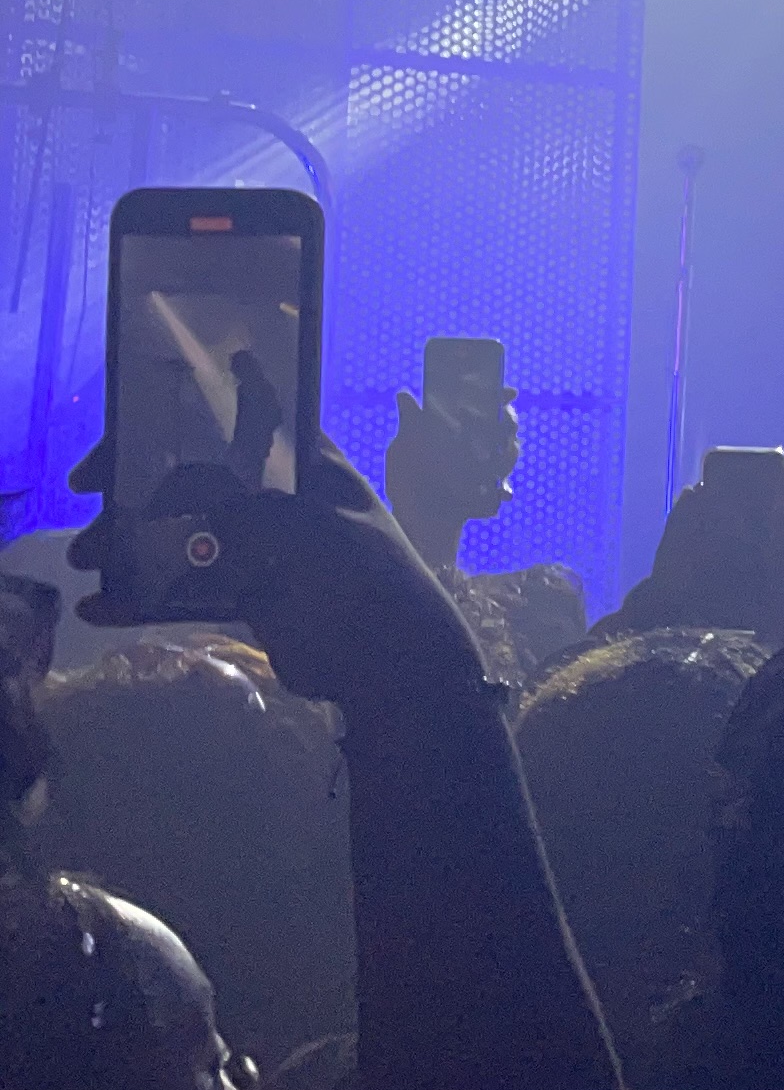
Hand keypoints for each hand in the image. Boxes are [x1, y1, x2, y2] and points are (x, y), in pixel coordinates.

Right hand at [71, 417, 485, 716]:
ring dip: (129, 542)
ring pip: (180, 532)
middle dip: (137, 487)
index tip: (123, 437)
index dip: (180, 422)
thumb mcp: (308, 533)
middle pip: (196, 477)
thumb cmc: (364, 585)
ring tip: (86, 562)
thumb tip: (173, 485)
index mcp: (310, 467)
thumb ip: (243, 505)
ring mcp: (261, 547)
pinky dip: (141, 594)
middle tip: (86, 501)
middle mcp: (281, 499)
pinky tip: (98, 607)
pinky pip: (183, 585)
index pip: (239, 423)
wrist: (390, 668)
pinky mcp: (246, 593)